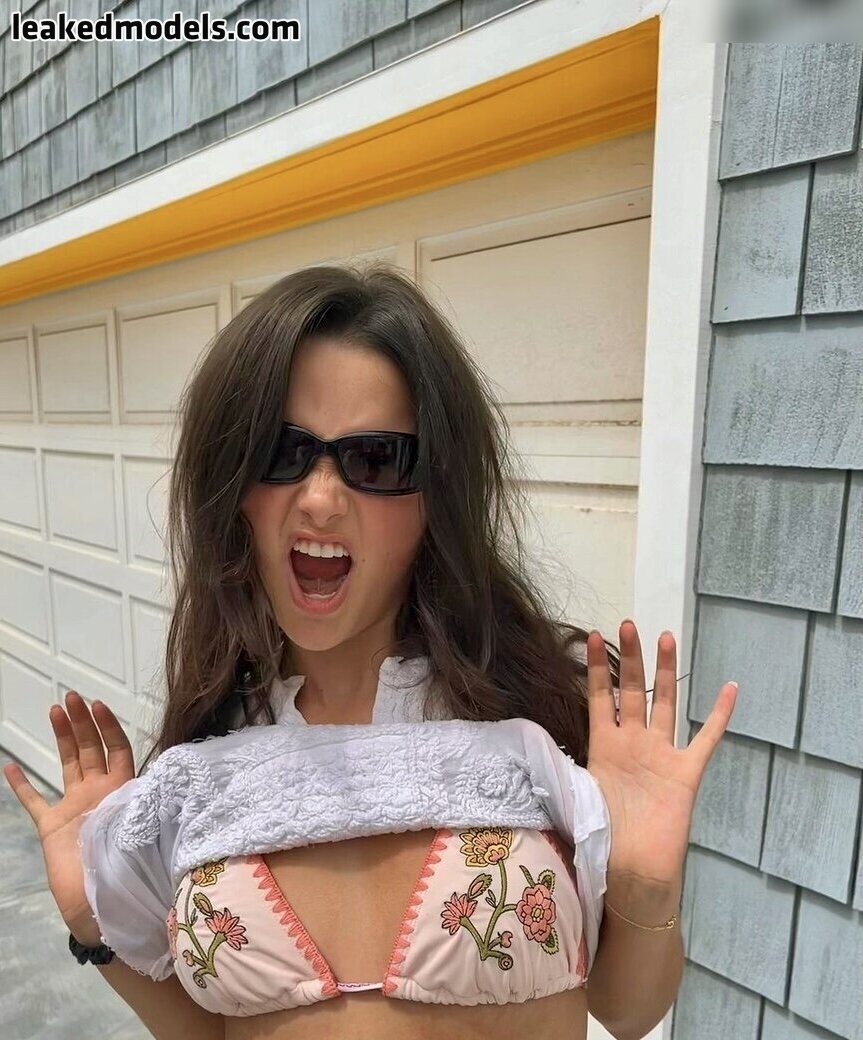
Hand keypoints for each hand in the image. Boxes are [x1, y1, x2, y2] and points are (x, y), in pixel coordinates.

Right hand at [2, 691, 134, 944]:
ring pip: (68, 764)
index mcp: (122, 790)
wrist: (102, 907)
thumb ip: (147, 805)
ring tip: (55, 709)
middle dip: (83, 721)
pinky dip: (22, 785)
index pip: (118, 748)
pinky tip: (10, 766)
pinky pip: (35, 802)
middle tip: (72, 697)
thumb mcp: (143, 830)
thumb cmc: (129, 869)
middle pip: (92, 748)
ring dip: (62, 737)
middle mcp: (99, 793)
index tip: (97, 705)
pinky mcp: (52, 827)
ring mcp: (74, 807)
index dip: (109, 726)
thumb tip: (171, 784)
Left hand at [585, 620, 736, 887]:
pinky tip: (730, 688)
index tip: (593, 635)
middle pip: (633, 690)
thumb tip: (527, 754)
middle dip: (631, 658)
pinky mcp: (686, 772)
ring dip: (666, 672)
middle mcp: (633, 743)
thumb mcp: (576, 797)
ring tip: (666, 636)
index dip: (596, 667)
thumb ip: (563, 770)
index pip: (599, 696)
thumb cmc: (602, 841)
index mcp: (604, 746)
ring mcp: (662, 754)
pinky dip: (719, 714)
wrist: (634, 875)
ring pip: (666, 703)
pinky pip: (706, 738)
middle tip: (629, 623)